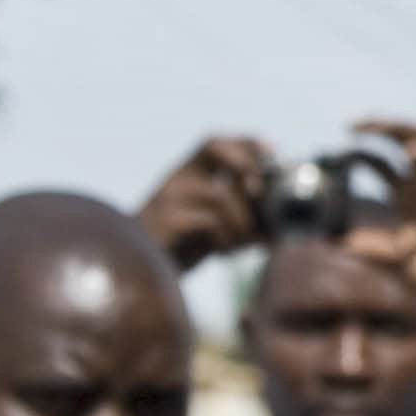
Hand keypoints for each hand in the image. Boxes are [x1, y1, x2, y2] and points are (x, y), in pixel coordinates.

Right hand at [137, 135, 272, 268]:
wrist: (138, 274)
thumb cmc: (178, 247)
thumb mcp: (212, 227)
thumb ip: (239, 219)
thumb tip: (277, 227)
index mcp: (187, 173)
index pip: (215, 143)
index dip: (245, 141)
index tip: (272, 150)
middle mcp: (176, 178)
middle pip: (213, 146)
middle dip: (247, 166)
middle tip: (261, 195)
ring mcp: (169, 197)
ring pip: (220, 194)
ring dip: (242, 220)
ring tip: (241, 242)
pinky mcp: (167, 221)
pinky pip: (210, 222)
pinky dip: (226, 238)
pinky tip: (223, 252)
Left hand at [343, 119, 415, 316]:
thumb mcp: (399, 267)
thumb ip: (371, 253)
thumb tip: (336, 243)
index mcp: (406, 201)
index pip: (380, 163)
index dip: (359, 153)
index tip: (336, 153)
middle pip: (399, 140)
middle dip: (376, 127)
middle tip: (349, 125)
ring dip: (399, 128)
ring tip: (375, 127)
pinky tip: (411, 156)